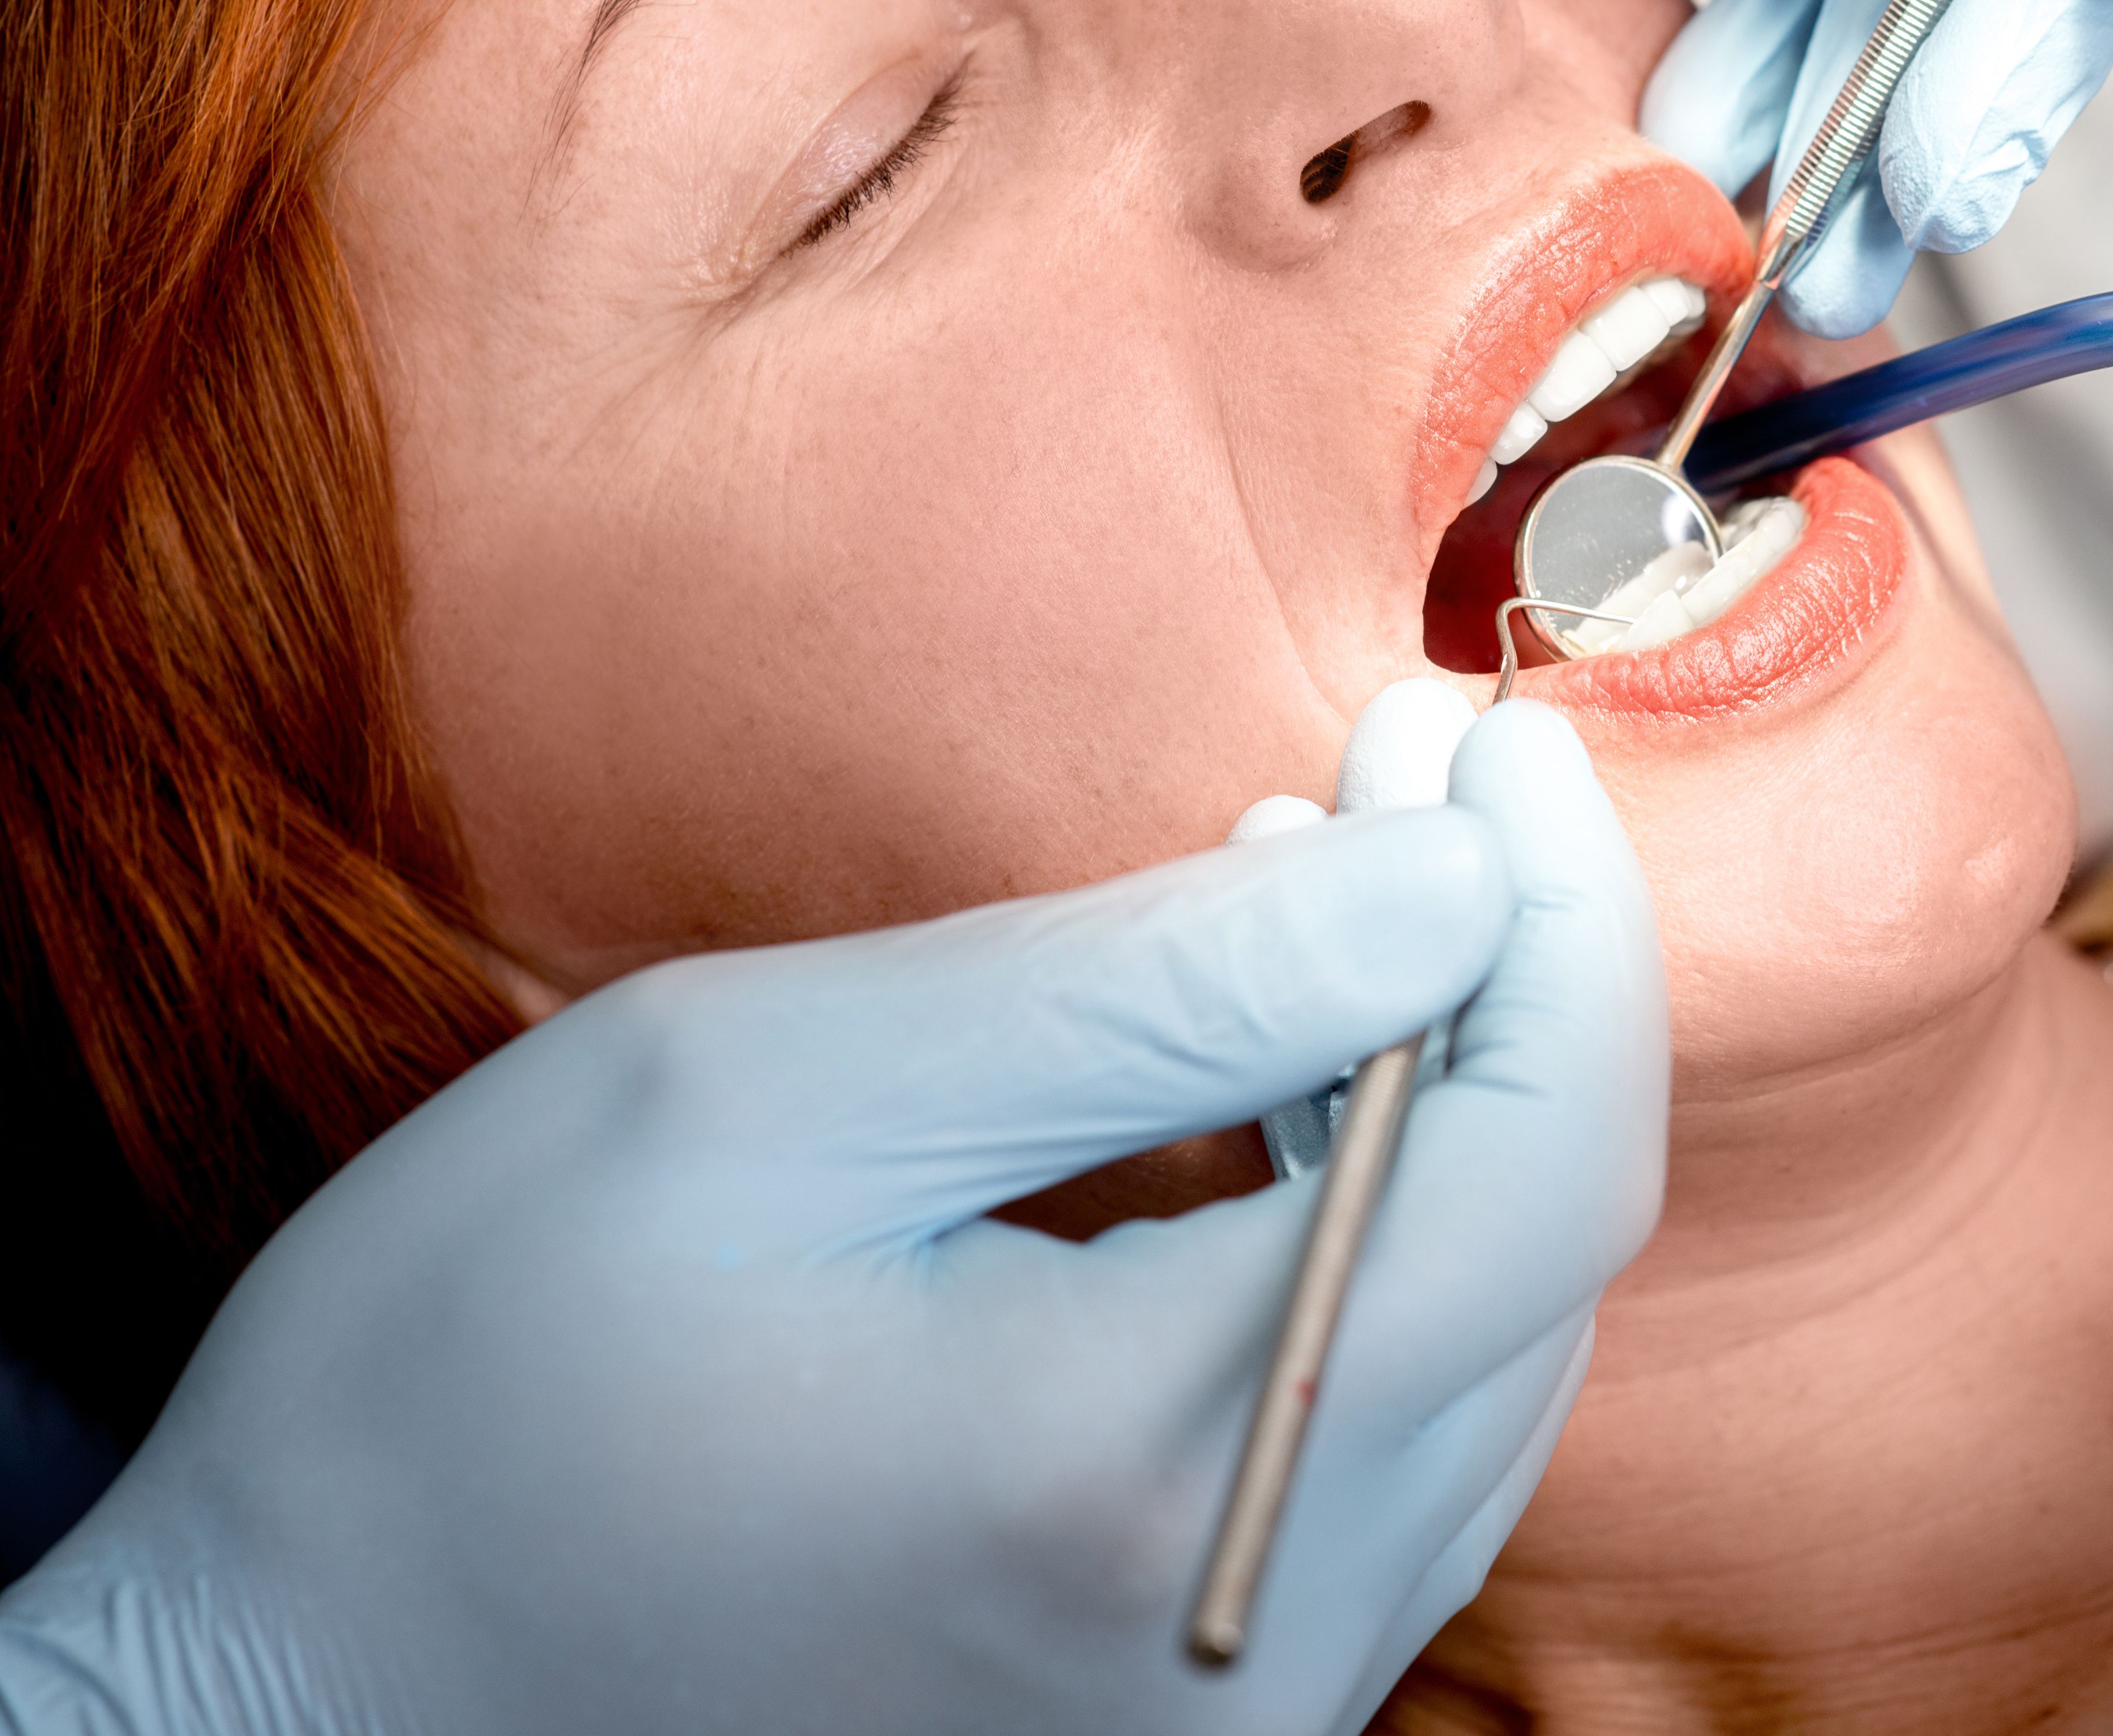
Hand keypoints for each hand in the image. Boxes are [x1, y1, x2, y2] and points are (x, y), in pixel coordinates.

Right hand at [0, 695, 1665, 1735]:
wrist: (287, 1698)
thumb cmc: (464, 1381)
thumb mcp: (776, 1093)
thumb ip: (1149, 986)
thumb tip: (1449, 876)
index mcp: (1146, 1466)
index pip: (1538, 1162)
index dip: (1558, 917)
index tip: (1493, 740)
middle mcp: (1247, 1632)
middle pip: (1540, 1262)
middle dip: (1508, 988)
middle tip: (1407, 788)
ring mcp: (1230, 1709)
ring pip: (1484, 1360)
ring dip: (1442, 1112)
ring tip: (1319, 914)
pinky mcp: (1182, 1722)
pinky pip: (1381, 1455)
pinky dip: (1371, 1255)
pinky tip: (1268, 1116)